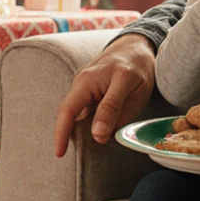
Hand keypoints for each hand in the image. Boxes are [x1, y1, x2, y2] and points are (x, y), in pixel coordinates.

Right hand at [52, 34, 155, 157]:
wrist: (139, 46)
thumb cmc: (136, 64)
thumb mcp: (129, 86)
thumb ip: (112, 109)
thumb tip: (97, 135)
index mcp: (87, 81)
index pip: (67, 111)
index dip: (61, 134)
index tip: (59, 154)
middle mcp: (82, 84)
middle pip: (69, 115)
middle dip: (69, 135)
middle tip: (78, 154)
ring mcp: (85, 87)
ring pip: (78, 114)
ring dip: (81, 130)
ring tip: (92, 144)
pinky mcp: (91, 91)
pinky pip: (86, 110)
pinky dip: (89, 123)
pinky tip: (99, 130)